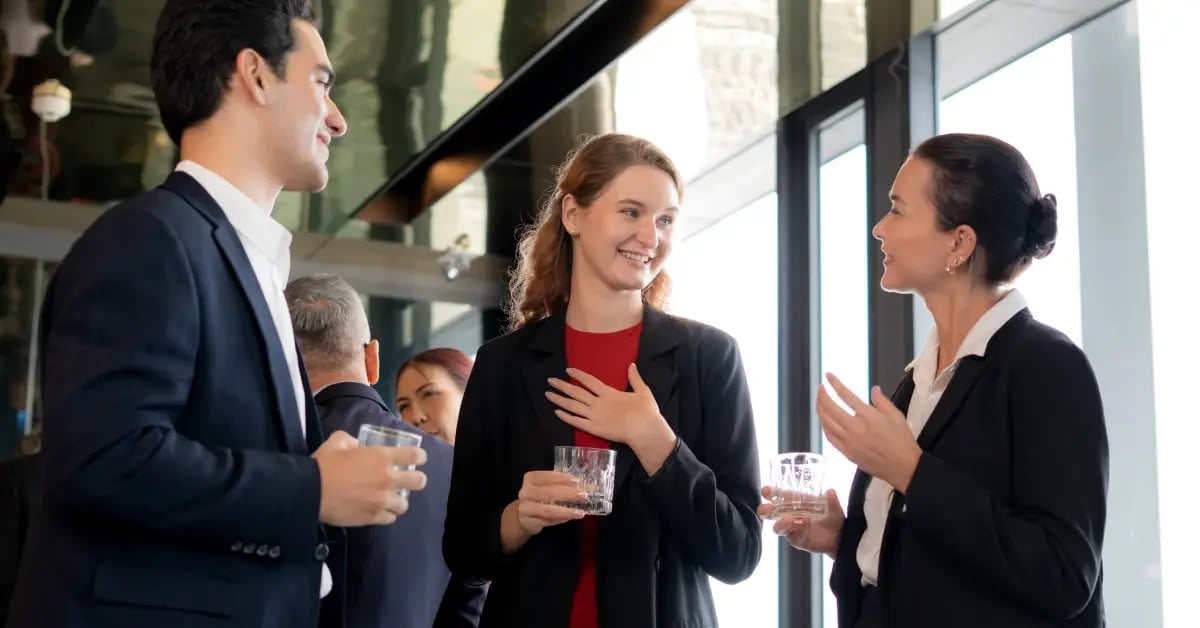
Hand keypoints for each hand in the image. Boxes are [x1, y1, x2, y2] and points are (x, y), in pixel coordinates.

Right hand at [312, 431, 427, 526]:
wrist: (311, 491)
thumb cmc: (324, 463)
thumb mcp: (337, 441)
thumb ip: (350, 440)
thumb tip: (355, 445)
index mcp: (382, 457)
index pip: (414, 455)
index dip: (419, 457)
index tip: (418, 458)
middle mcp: (388, 479)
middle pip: (418, 481)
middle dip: (417, 480)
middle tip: (409, 480)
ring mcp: (382, 500)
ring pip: (404, 504)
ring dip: (399, 500)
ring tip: (391, 499)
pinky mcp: (373, 518)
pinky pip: (389, 519)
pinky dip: (386, 515)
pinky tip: (379, 510)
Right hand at [499, 471, 586, 553]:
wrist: (523, 516)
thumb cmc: (539, 498)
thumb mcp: (549, 488)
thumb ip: (566, 486)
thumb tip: (591, 487)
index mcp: (531, 479)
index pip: (546, 476)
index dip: (561, 478)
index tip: (576, 480)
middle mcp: (526, 492)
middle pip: (547, 493)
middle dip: (567, 494)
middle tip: (583, 495)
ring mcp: (526, 508)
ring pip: (547, 510)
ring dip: (565, 511)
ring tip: (580, 512)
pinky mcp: (529, 522)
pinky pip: (546, 521)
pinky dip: (559, 520)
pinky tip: (570, 517)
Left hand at [546, 364, 676, 473]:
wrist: (644, 430)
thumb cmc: (645, 411)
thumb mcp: (642, 391)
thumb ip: (635, 378)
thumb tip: (631, 365)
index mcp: (609, 393)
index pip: (589, 381)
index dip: (578, 375)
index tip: (567, 370)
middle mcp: (598, 403)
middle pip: (576, 392)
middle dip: (562, 386)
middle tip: (550, 380)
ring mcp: (594, 416)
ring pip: (573, 406)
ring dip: (559, 400)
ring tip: (548, 394)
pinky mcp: (594, 429)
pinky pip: (576, 422)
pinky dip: (566, 417)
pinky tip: (557, 412)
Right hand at [757, 488, 844, 555]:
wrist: (840, 536)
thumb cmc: (833, 517)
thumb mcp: (834, 506)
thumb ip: (831, 499)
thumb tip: (830, 492)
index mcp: (794, 501)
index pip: (777, 495)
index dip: (769, 492)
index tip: (765, 491)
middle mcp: (788, 514)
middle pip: (769, 512)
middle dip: (765, 510)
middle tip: (768, 509)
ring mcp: (791, 528)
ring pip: (777, 526)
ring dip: (781, 522)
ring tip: (790, 519)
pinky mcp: (795, 539)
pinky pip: (790, 535)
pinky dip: (795, 529)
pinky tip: (803, 524)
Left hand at [817, 373, 921, 492]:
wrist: (903, 467)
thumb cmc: (902, 441)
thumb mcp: (896, 416)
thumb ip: (882, 401)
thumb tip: (874, 389)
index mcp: (867, 416)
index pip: (845, 395)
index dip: (835, 384)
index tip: (829, 376)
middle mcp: (855, 428)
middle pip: (830, 408)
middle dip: (822, 395)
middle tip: (821, 388)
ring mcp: (848, 442)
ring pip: (826, 422)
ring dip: (820, 410)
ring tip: (819, 402)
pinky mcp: (847, 453)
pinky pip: (829, 437)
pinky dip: (824, 426)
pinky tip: (824, 421)